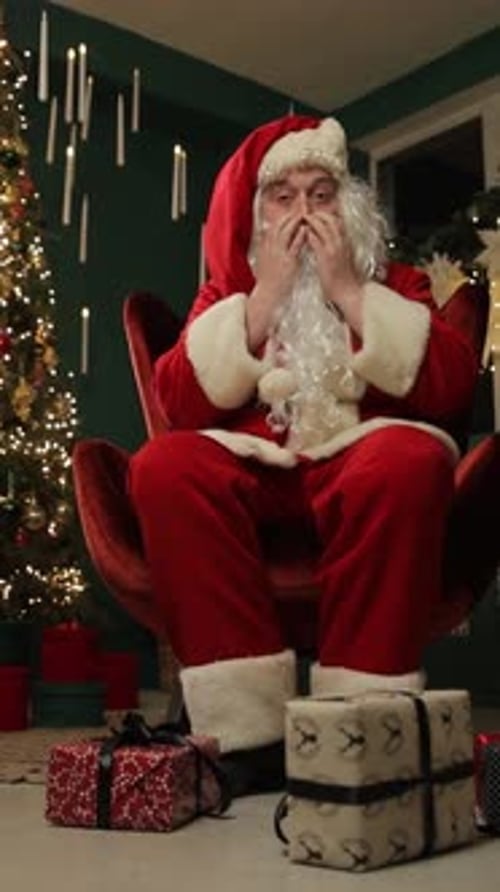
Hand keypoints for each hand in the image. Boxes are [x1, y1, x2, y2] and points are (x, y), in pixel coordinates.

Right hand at [253, 212, 306, 307]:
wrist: (267, 294)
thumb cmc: (269, 280)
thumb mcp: (265, 261)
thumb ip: (268, 248)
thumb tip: (269, 237)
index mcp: (265, 247)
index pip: (274, 226)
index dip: (283, 218)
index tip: (291, 213)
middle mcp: (270, 248)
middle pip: (279, 225)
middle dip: (290, 215)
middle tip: (300, 210)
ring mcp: (278, 254)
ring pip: (285, 231)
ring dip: (295, 221)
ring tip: (304, 216)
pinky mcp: (287, 262)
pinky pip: (294, 245)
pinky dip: (300, 235)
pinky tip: (306, 230)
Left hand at [305, 211, 363, 332]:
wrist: (348, 292)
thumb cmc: (343, 278)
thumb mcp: (343, 258)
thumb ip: (337, 248)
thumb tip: (329, 240)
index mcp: (345, 241)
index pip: (335, 220)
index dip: (324, 215)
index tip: (314, 215)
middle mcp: (341, 242)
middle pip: (329, 218)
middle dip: (316, 214)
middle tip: (304, 215)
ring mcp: (334, 248)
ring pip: (322, 225)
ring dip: (310, 221)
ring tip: (301, 222)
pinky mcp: (326, 256)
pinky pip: (315, 240)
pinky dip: (308, 234)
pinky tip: (302, 235)